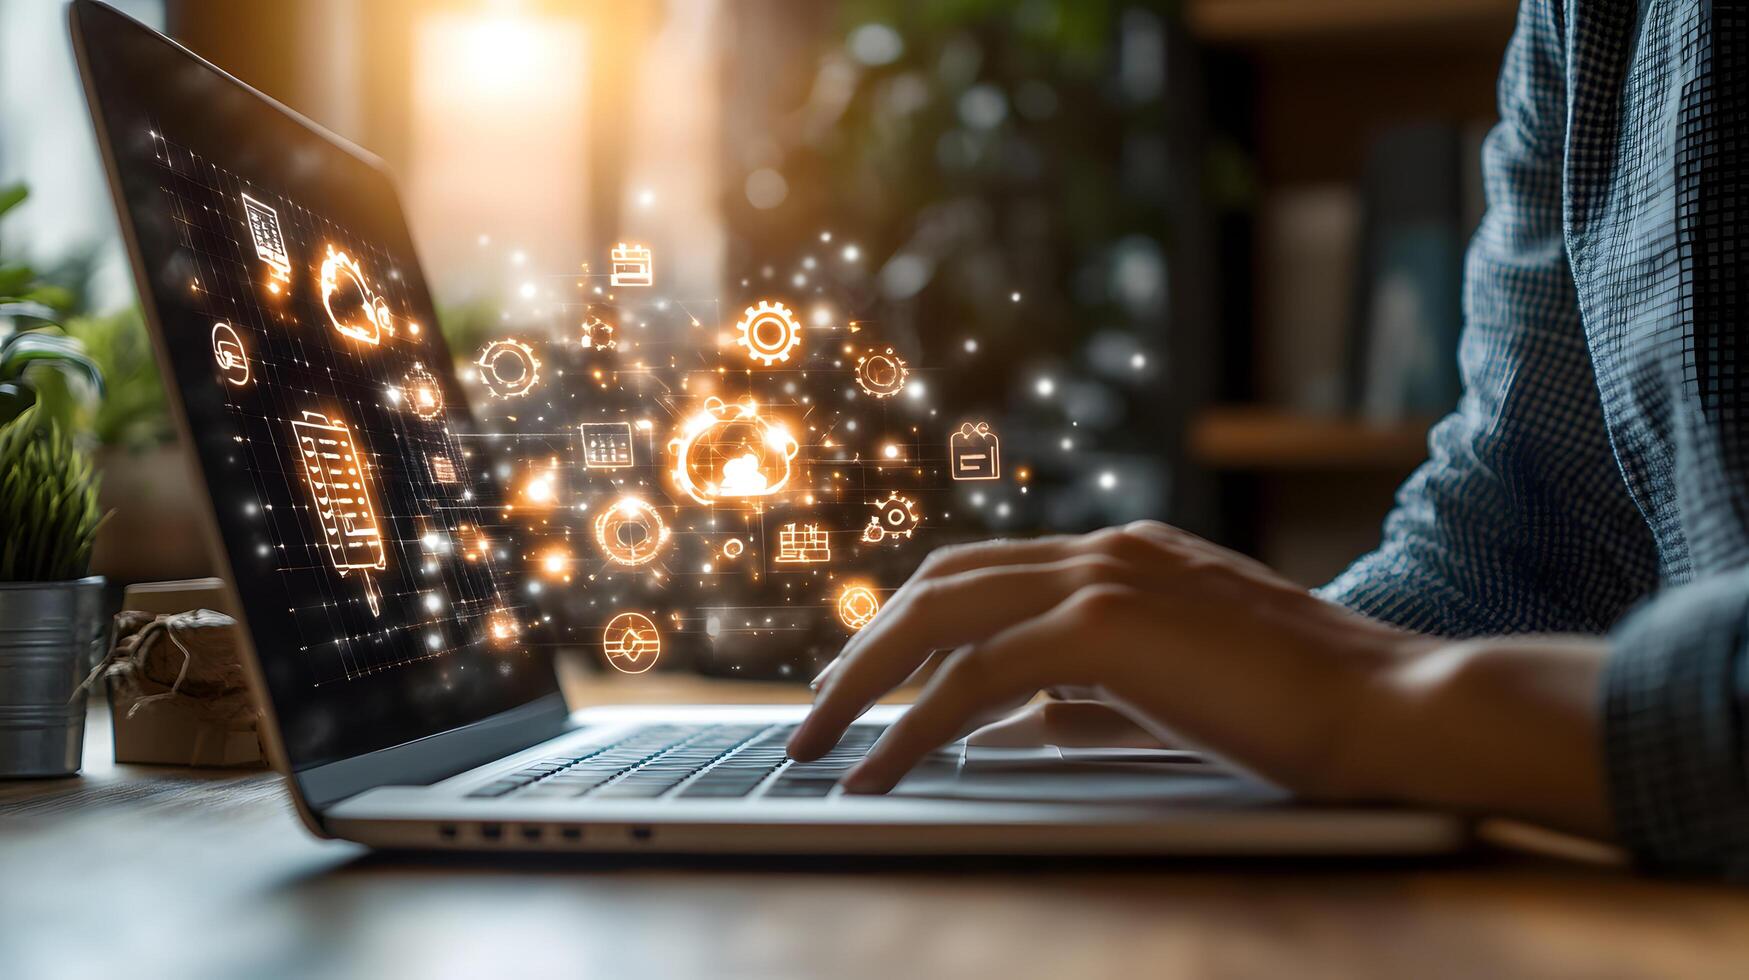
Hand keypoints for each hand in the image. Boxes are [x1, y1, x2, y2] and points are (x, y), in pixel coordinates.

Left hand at [788, 521, 1422, 794]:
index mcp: (1122, 557)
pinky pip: (976, 676)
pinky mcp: (1108, 628)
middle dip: (867, 647)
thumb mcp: (1178, 693)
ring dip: (869, 682)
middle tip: (820, 709)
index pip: (983, 575)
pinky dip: (915, 725)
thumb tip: (1006, 725)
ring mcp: (1105, 579)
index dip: (912, 625)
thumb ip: (1089, 699)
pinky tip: (884, 769)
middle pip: (941, 583)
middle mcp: (1103, 552)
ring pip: (941, 618)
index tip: (867, 675)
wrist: (1392, 705)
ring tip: (822, 742)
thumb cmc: (1302, 709)